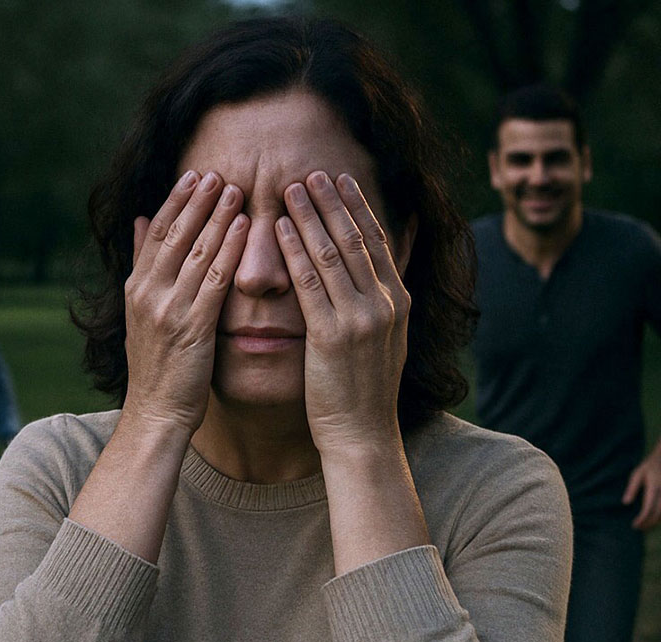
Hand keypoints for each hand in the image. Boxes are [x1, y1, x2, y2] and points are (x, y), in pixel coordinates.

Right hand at [121, 170, 249, 434]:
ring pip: (195, 252)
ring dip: (216, 217)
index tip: (193, 175)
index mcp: (137, 287)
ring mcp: (169, 309)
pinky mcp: (192, 327)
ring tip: (235, 189)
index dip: (175, 202)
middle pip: (175, 235)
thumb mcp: (142, 311)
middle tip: (217, 171)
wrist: (156, 412)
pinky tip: (242, 228)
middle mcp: (148, 293)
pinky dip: (228, 250)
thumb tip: (139, 220)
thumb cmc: (157, 365)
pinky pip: (214, 280)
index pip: (155, 233)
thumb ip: (143, 264)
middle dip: (196, 201)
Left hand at [274, 171, 408, 455]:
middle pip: (354, 238)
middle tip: (312, 170)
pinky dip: (295, 252)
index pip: (376, 239)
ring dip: (310, 216)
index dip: (357, 205)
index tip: (339, 177)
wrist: (361, 432)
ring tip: (291, 189)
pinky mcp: (332, 336)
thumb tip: (400, 248)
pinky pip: (310, 284)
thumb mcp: (390, 332)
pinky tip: (280, 230)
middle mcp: (384, 303)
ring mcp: (360, 319)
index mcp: (397, 300)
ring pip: (332, 254)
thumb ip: (389, 288)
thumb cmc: (365, 384)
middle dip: (332, 201)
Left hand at [623, 443, 660, 529]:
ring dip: (655, 522)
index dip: (642, 519)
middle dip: (648, 523)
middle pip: (658, 514)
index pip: (648, 508)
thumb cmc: (648, 467)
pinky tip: (653, 520)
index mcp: (654, 488)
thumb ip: (632, 488)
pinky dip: (660, 517)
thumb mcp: (636, 474)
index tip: (634, 525)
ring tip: (644, 526)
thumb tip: (625, 503)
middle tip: (638, 528)